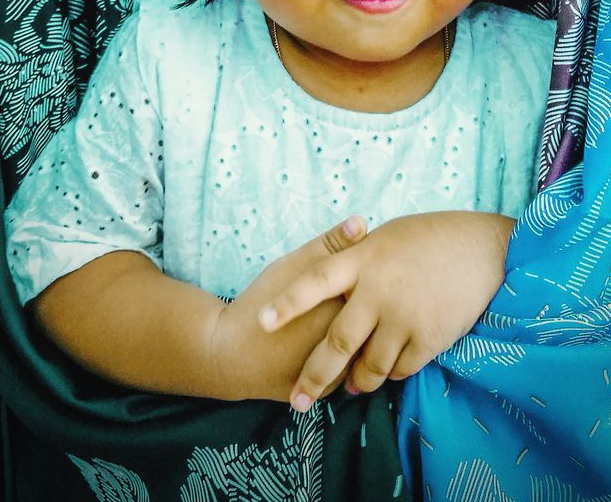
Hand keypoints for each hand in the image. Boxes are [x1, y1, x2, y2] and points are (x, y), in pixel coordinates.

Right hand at [208, 215, 368, 402]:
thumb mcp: (293, 267)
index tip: (374, 267)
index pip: (380, 288)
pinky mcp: (332, 390)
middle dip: (379, 307)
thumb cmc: (261, 303)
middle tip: (366, 292)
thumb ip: (330, 245)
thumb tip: (362, 220)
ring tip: (358, 314)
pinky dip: (354, 356)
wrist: (229, 354)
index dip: (377, 277)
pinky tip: (344, 340)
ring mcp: (341, 371)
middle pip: (380, 321)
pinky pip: (354, 370)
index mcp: (341, 306)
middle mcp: (347, 341)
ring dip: (370, 333)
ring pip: (371, 349)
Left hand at [257, 210, 515, 411]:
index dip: (288, 303)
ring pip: (370, 365)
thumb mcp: (386, 238)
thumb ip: (355, 258)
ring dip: (358, 382)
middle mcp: (378, 289)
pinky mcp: (429, 337)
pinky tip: (386, 375)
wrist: (480, 250)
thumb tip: (328, 276)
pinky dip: (391, 375)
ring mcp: (404, 316)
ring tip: (350, 388)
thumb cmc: (428, 238)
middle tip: (298, 399)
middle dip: (315, 376)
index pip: (314, 282)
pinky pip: (401, 369)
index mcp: (363, 258)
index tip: (262, 323)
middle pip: (338, 342)